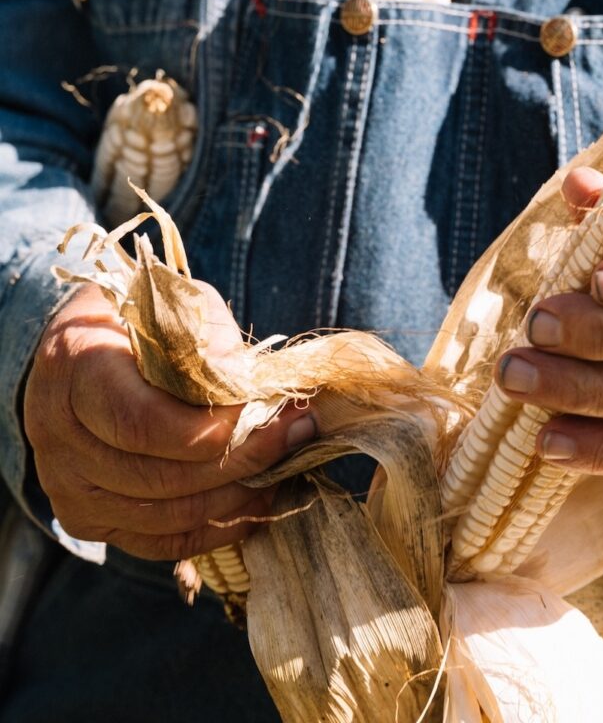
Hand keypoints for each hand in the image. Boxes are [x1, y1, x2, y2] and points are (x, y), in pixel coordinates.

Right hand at [24, 284, 315, 559]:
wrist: (87, 351)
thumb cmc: (142, 322)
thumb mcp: (176, 306)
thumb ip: (211, 343)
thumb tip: (257, 391)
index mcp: (75, 368)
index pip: (144, 423)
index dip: (219, 428)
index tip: (278, 409)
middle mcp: (57, 434)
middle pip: (162, 476)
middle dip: (246, 458)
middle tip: (301, 432)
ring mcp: (67, 485)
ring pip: (167, 515)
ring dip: (240, 495)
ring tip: (287, 464)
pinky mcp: (89, 519)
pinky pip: (160, 541)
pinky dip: (217, 527)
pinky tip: (258, 500)